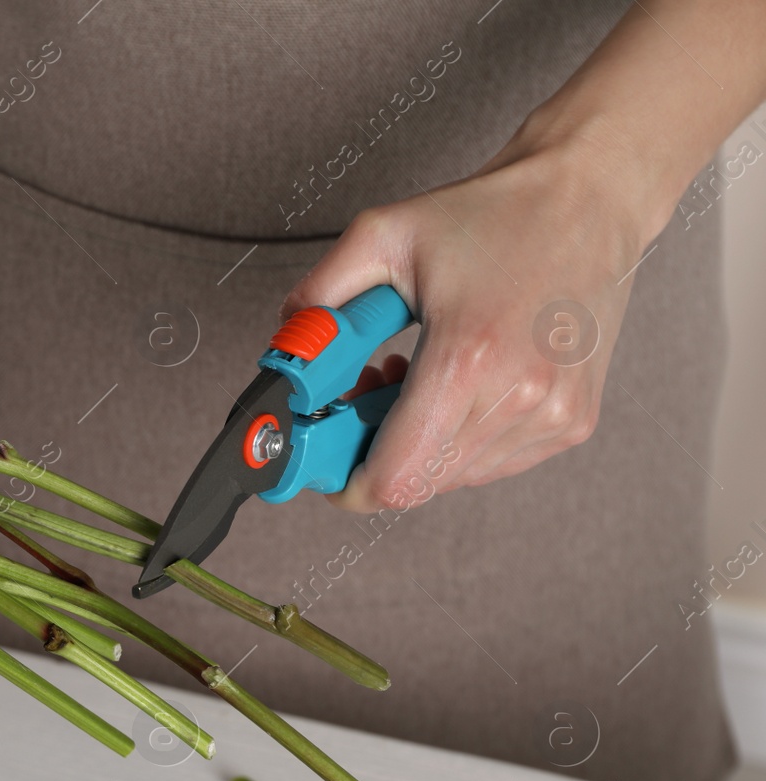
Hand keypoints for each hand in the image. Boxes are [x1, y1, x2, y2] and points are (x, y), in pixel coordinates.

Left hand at [283, 135, 650, 513]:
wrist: (589, 198)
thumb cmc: (493, 215)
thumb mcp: (381, 235)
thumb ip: (317, 298)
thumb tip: (287, 355)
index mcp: (468, 358)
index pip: (394, 480)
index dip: (346, 483)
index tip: (325, 455)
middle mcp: (519, 397)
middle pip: (417, 484)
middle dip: (374, 451)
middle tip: (365, 392)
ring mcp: (553, 416)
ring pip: (451, 478)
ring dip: (418, 443)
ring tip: (415, 376)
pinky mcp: (572, 422)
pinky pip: (490, 463)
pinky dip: (459, 438)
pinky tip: (459, 384)